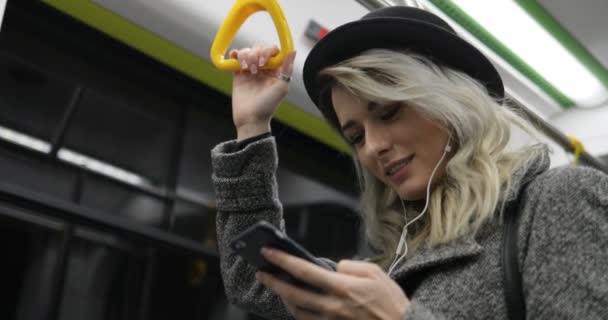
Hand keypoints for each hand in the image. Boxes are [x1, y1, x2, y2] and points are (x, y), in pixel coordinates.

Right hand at [230, 45, 295, 139]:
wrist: (250, 119)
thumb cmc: (268, 106)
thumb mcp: (282, 88)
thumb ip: (287, 69)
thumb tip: (292, 51)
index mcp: (276, 70)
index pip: (273, 51)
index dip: (269, 51)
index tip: (265, 62)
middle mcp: (263, 69)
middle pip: (259, 48)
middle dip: (256, 54)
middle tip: (256, 68)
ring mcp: (250, 70)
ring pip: (247, 51)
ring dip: (246, 56)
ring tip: (247, 69)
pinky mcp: (238, 74)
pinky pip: (235, 59)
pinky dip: (234, 54)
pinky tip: (235, 58)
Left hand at [256, 248, 409, 319]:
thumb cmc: (391, 303)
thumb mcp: (375, 273)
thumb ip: (349, 266)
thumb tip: (332, 268)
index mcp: (342, 288)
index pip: (304, 271)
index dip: (283, 260)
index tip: (269, 253)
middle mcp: (332, 307)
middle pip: (293, 294)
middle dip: (273, 282)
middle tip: (261, 272)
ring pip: (297, 312)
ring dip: (283, 299)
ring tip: (277, 288)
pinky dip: (299, 314)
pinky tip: (296, 305)